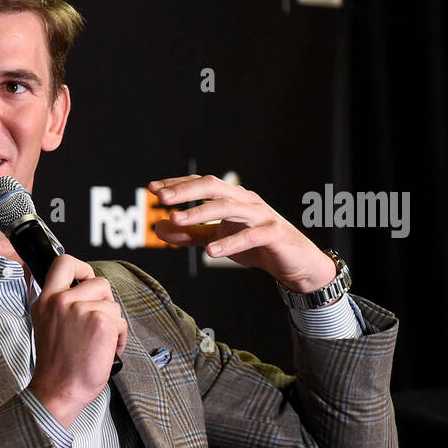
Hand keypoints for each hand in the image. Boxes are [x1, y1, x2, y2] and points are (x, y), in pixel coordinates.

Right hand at [27, 254, 129, 428]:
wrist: (58, 389)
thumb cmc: (56, 365)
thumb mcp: (46, 326)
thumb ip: (58, 305)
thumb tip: (80, 291)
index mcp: (45, 300)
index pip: (63, 263)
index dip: (82, 268)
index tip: (86, 279)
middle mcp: (61, 301)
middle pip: (99, 282)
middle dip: (106, 302)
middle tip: (99, 320)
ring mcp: (81, 309)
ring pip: (113, 305)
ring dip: (113, 324)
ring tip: (100, 342)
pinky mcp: (101, 322)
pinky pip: (121, 322)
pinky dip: (120, 338)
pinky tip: (107, 350)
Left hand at [149, 174, 337, 292]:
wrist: (295, 262)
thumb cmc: (256, 246)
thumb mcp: (217, 239)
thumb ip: (190, 233)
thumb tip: (159, 228)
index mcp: (232, 198)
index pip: (201, 184)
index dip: (177, 185)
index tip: (152, 189)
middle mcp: (246, 201)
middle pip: (214, 187)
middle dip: (186, 191)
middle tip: (161, 199)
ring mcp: (261, 216)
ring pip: (229, 207)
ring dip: (201, 212)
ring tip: (176, 220)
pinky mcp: (274, 234)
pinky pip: (251, 235)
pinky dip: (230, 243)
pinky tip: (210, 252)